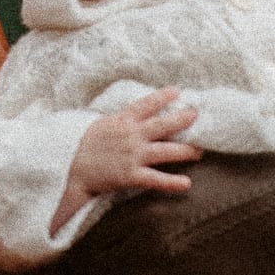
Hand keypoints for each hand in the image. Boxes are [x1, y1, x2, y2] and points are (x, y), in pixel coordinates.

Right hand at [52, 88, 200, 233]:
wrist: (73, 168)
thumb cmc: (86, 146)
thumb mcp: (102, 124)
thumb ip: (121, 119)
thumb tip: (135, 113)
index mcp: (123, 121)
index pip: (146, 104)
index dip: (162, 96)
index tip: (178, 90)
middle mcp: (132, 136)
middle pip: (163, 125)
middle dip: (182, 119)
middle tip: (197, 115)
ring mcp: (134, 155)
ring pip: (166, 151)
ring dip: (186, 151)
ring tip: (200, 151)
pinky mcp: (132, 175)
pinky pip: (156, 178)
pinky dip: (172, 182)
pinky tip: (186, 184)